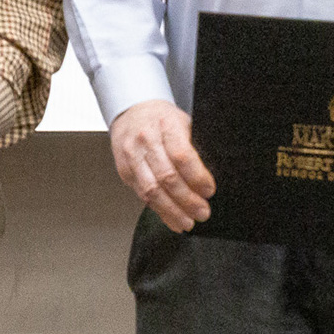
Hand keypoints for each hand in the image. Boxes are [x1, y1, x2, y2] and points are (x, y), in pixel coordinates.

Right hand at [109, 99, 214, 231]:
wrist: (132, 111)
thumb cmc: (162, 119)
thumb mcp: (184, 123)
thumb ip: (194, 148)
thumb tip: (207, 181)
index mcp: (166, 125)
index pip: (182, 155)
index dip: (197, 177)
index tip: (209, 191)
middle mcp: (146, 140)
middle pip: (167, 177)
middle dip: (187, 200)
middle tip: (203, 212)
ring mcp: (132, 157)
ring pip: (152, 191)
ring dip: (172, 211)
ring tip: (188, 222)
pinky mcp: (124, 171)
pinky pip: (142, 195)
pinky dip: (159, 211)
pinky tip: (172, 219)